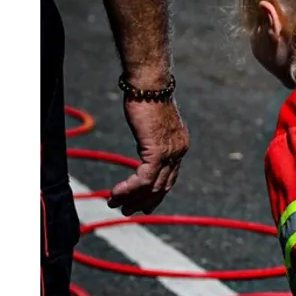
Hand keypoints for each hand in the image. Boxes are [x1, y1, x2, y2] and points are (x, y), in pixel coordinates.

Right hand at [108, 96, 189, 215]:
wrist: (150, 83)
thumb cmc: (147, 96)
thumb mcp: (152, 124)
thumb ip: (152, 139)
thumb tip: (146, 146)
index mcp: (180, 146)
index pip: (170, 178)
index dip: (156, 194)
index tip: (144, 205)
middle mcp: (179, 152)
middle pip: (163, 186)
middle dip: (145, 202)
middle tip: (128, 212)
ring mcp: (170, 153)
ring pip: (152, 186)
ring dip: (132, 198)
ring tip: (115, 204)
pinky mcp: (157, 151)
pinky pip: (143, 179)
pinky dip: (128, 189)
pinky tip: (115, 193)